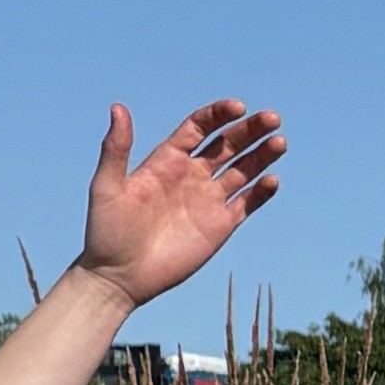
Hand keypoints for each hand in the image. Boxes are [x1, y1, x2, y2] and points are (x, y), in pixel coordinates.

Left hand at [75, 97, 284, 308]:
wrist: (117, 277)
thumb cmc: (105, 232)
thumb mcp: (106, 186)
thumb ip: (116, 148)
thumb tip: (118, 107)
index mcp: (167, 161)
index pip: (200, 127)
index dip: (219, 114)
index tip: (238, 108)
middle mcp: (191, 176)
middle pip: (229, 143)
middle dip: (250, 130)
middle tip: (272, 119)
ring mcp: (207, 200)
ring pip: (244, 169)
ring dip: (263, 154)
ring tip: (279, 143)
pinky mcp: (220, 226)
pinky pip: (248, 203)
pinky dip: (261, 192)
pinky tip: (271, 180)